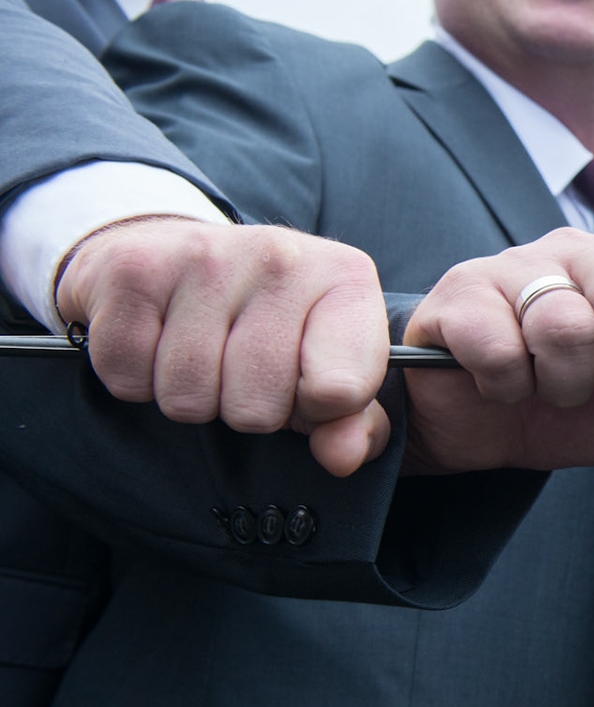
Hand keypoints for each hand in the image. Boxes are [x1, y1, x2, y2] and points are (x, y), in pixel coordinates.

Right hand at [56, 217, 392, 476]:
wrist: (167, 248)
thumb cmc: (264, 326)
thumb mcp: (326, 369)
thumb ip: (353, 422)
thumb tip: (344, 458)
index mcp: (346, 281)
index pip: (340, 391)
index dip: (313, 411)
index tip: (305, 389)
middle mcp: (282, 258)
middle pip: (254, 407)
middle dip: (242, 409)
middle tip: (239, 372)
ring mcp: (206, 256)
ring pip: (187, 398)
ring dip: (187, 397)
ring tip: (199, 355)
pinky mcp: (134, 268)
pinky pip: (128, 377)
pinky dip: (134, 379)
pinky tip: (155, 341)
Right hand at [400, 227, 593, 473]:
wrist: (468, 426)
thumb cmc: (555, 409)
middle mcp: (576, 256)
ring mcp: (514, 266)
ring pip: (565, 325)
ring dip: (562, 385)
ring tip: (545, 391)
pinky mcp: (461, 292)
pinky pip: (501, 346)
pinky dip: (506, 385)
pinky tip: (498, 385)